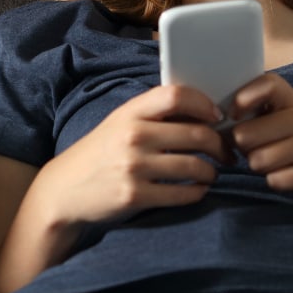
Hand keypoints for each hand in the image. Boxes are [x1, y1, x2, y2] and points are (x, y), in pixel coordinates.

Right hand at [32, 84, 228, 229]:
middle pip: (196, 134)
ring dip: (212, 171)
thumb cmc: (100, 153)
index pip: (176, 96)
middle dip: (220, 145)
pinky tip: (197, 189)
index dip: (204, 104)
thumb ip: (153, 115)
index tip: (217, 116)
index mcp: (129, 113)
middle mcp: (132, 136)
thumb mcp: (119, 124)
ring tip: (211, 173)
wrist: (64, 189)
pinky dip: (198, 192)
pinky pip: (183, 194)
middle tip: (227, 153)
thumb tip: (203, 114)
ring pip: (195, 166)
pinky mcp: (136, 196)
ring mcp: (134, 167)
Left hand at [227, 73, 292, 220]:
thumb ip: (253, 114)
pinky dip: (274, 182)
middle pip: (247, 132)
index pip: (268, 83)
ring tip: (274, 164)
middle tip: (257, 150)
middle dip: (243, 149)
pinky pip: (275, 179)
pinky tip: (286, 178)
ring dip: (258, 167)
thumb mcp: (282, 123)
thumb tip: (213, 119)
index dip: (244, 96)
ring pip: (257, 159)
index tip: (233, 114)